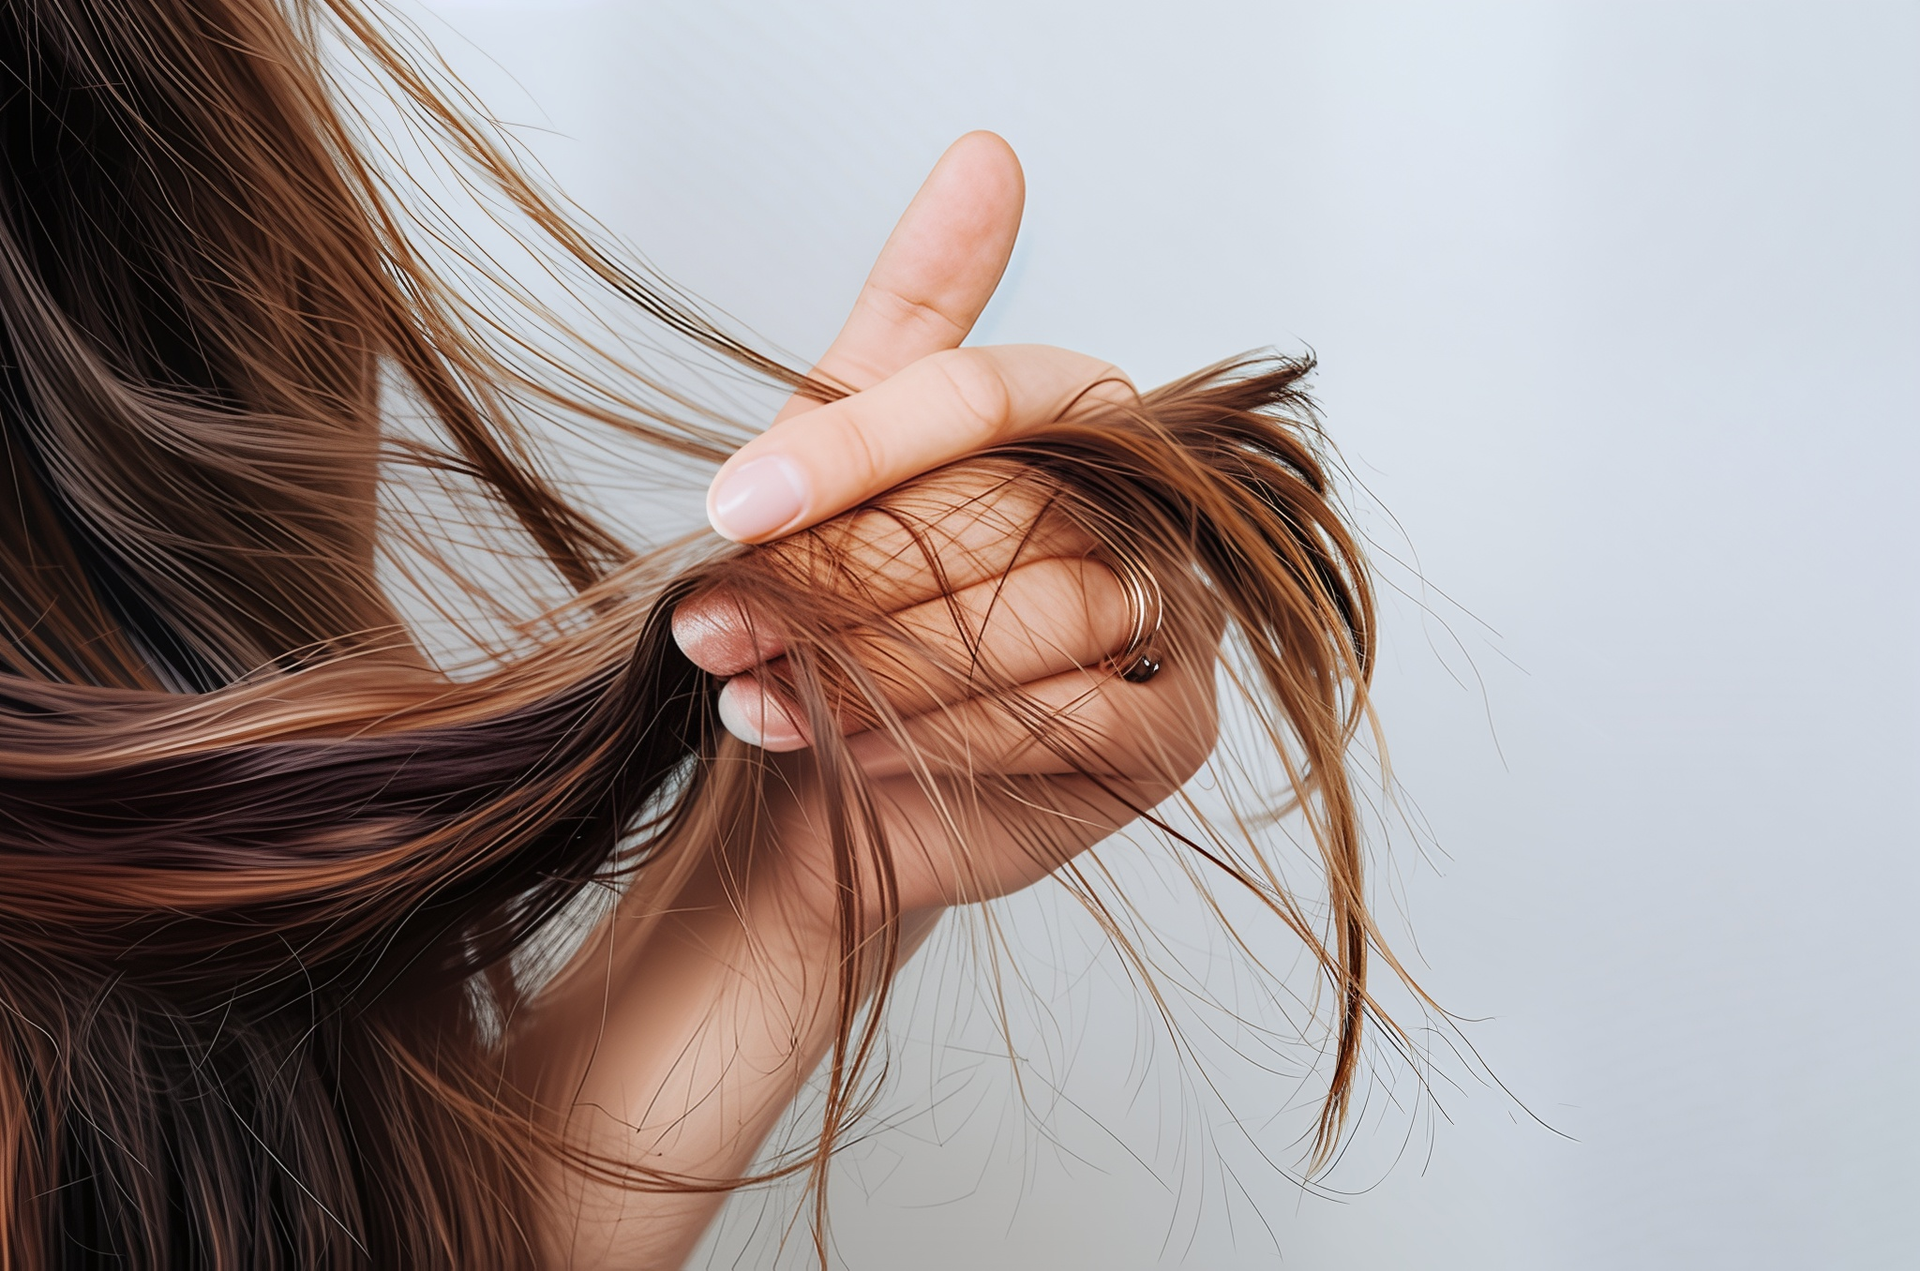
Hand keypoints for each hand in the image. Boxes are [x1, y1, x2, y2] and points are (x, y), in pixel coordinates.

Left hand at [546, 135, 1221, 1269]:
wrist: (827, 784)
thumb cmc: (836, 610)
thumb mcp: (837, 458)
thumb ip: (911, 317)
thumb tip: (987, 152)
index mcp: (1077, 413)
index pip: (989, 398)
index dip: (856, 449)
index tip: (732, 506)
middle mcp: (1147, 504)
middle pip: (1010, 515)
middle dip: (842, 580)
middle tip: (713, 621)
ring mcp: (1173, 619)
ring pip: (1037, 620)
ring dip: (875, 664)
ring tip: (756, 686)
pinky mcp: (1172, 731)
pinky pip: (1071, 722)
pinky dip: (942, 739)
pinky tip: (845, 753)